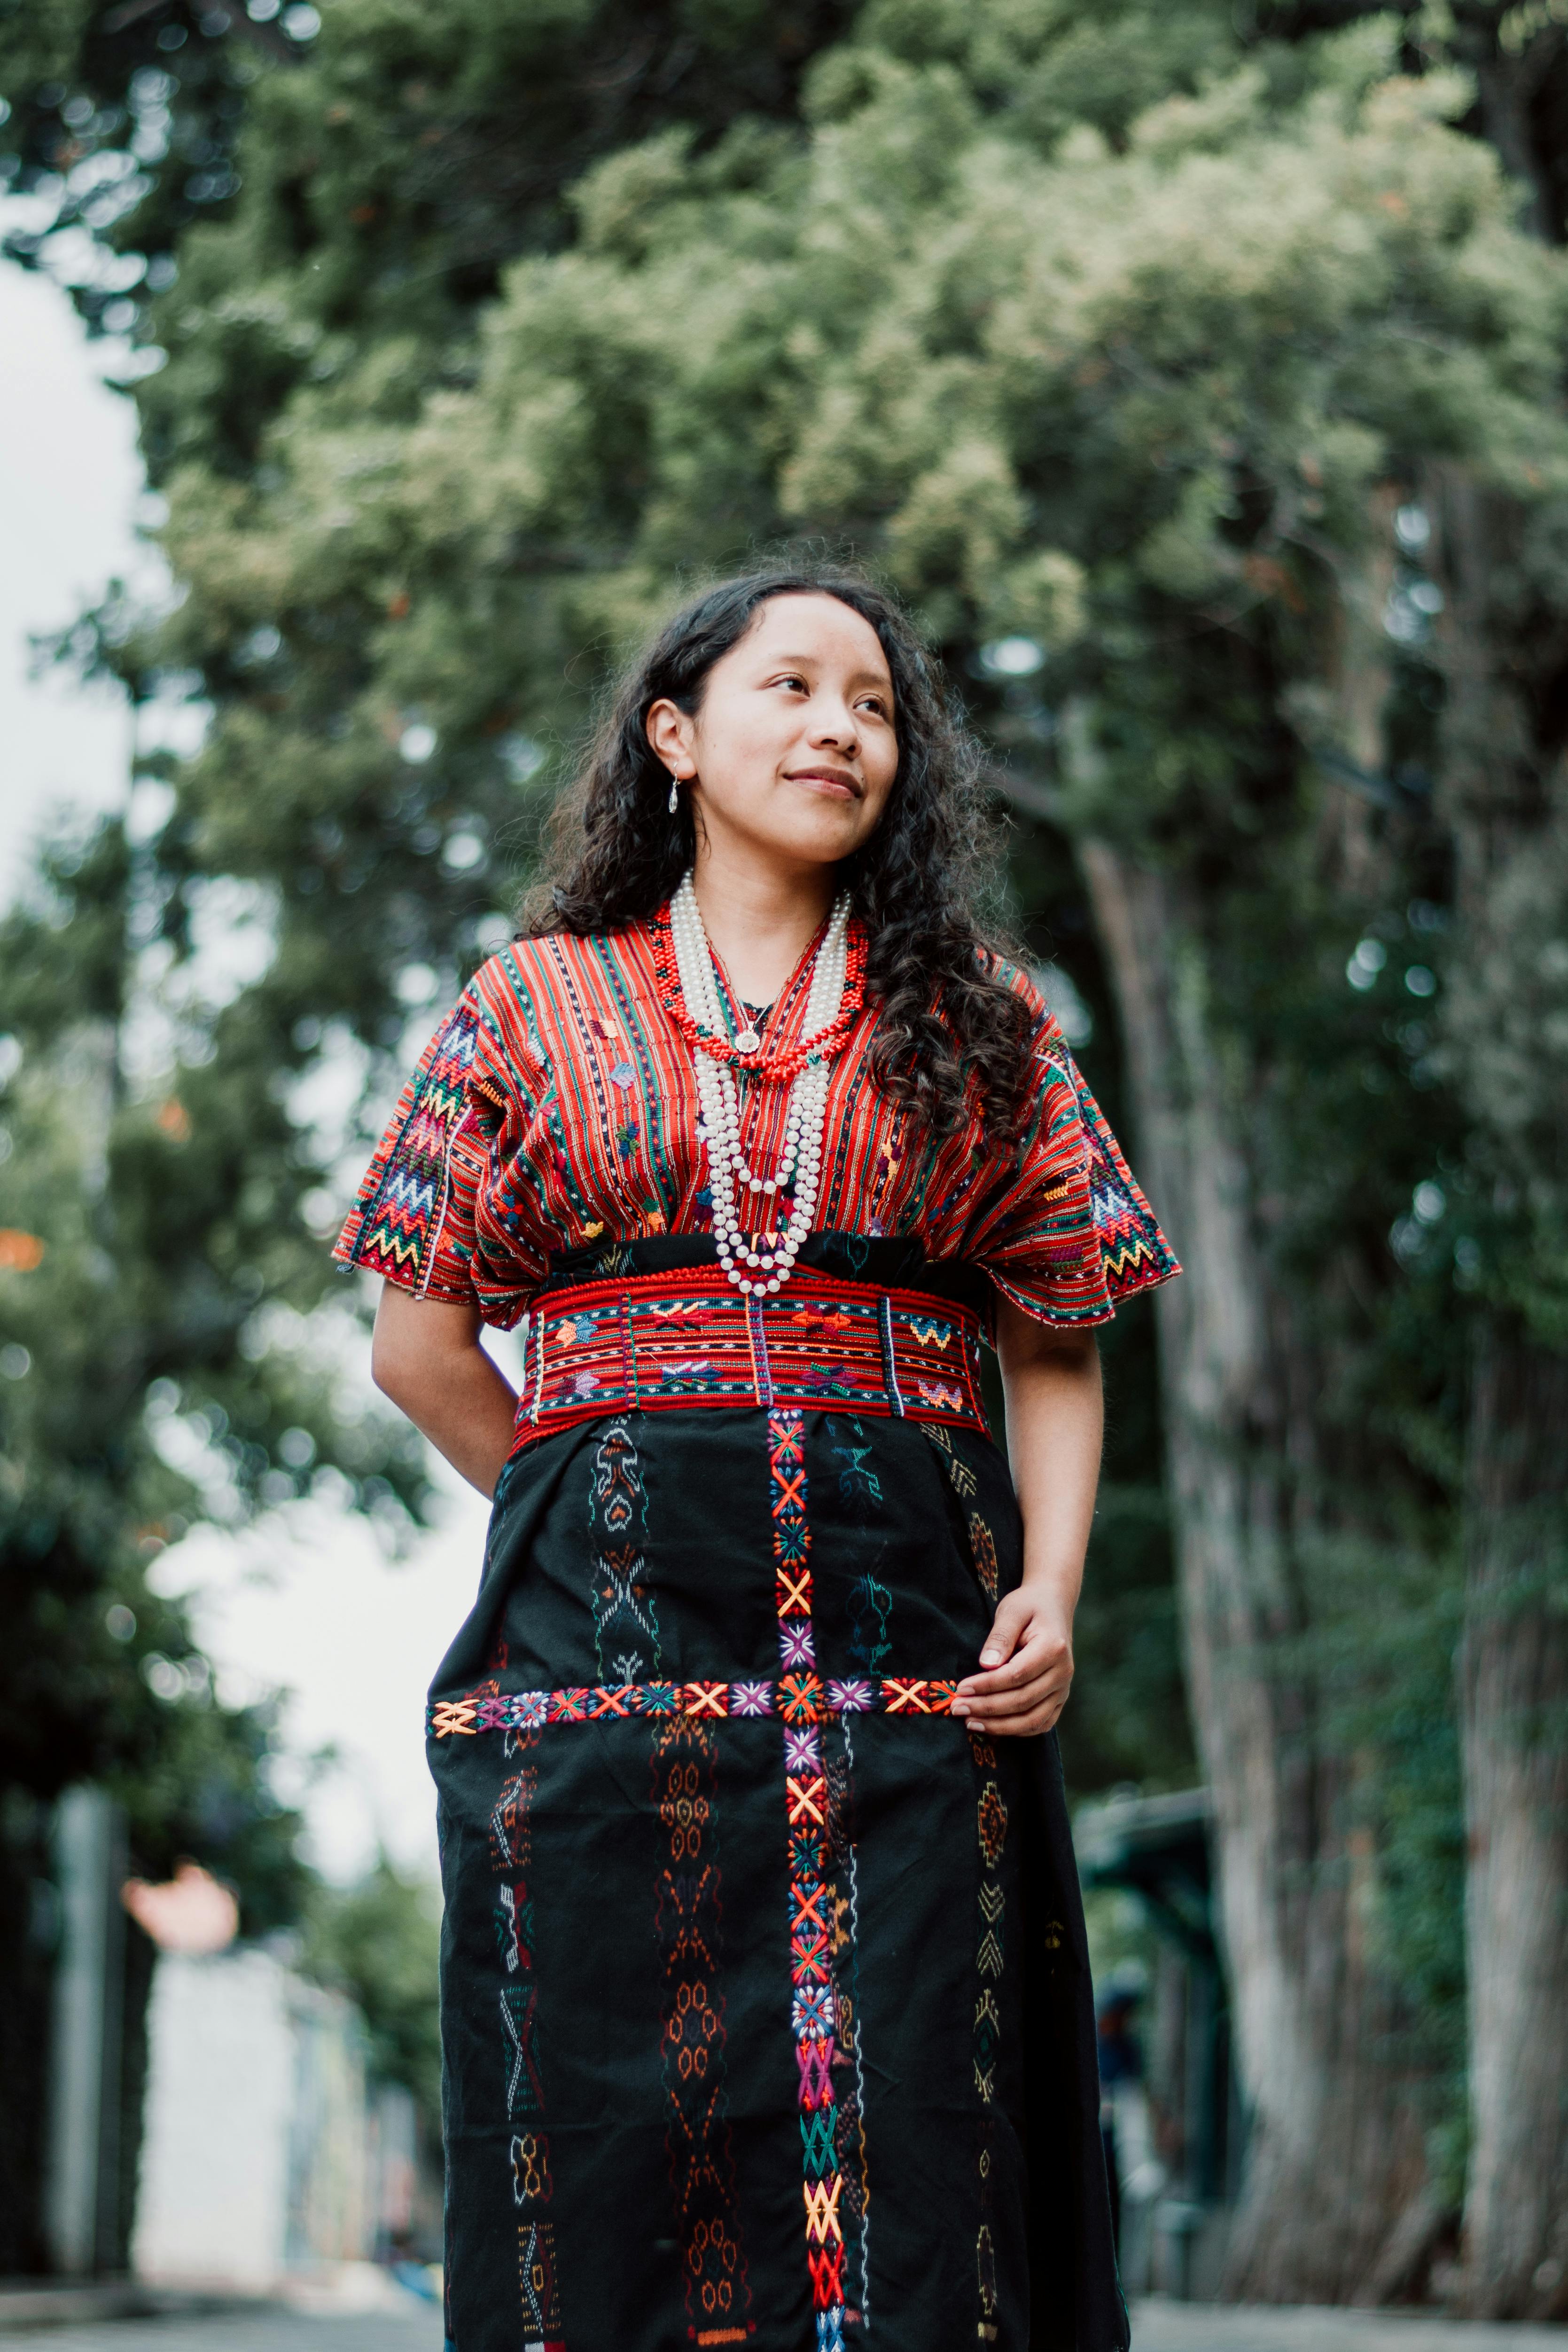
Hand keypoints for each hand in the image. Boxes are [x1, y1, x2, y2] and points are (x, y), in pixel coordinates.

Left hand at [951, 1587, 1073, 1737]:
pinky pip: (1041, 1724)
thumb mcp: (1011, 1611)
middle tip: (957, 1708)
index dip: (987, 1685)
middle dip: (987, 1708)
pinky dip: (1017, 1730)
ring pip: (1033, 1720)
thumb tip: (986, 1665)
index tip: (961, 1689)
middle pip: (1023, 1700)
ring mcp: (1064, 1689)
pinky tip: (992, 1727)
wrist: (1053, 1606)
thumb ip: (1000, 1637)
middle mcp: (1063, 1673)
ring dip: (1000, 1726)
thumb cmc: (1028, 1606)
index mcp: (1053, 1648)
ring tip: (970, 1722)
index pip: (1016, 1675)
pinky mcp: (1059, 1699)